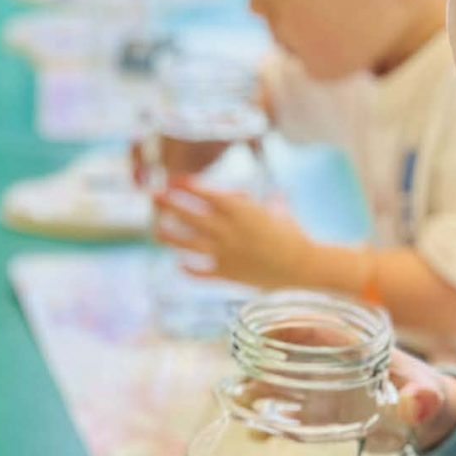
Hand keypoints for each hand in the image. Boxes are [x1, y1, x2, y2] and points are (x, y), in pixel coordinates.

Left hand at [156, 184, 311, 288]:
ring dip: (169, 236)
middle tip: (151, 196)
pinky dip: (188, 268)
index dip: (186, 186)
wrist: (303, 266)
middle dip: (168, 204)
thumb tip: (239, 196)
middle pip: (189, 215)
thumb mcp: (275, 210)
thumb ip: (253, 203)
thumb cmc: (293, 234)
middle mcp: (227, 230)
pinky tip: (180, 264)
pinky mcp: (227, 274)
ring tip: (157, 231)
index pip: (205, 194)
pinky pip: (200, 271)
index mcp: (240, 210)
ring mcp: (225, 253)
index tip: (173, 181)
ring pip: (187, 243)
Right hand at [230, 320, 455, 454]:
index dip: (284, 328)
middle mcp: (329, 364)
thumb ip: (425, 399)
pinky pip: (287, 415)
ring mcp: (321, 390)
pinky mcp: (319, 415)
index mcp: (351, 347)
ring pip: (280, 385)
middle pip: (285, 357)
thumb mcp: (429, 395)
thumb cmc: (427, 394)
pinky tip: (256, 436)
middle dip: (260, 365)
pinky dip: (270, 423)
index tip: (260, 335)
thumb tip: (417, 405)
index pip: (313, 328)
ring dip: (257, 394)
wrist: (427, 419)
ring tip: (240, 408)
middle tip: (241, 380)